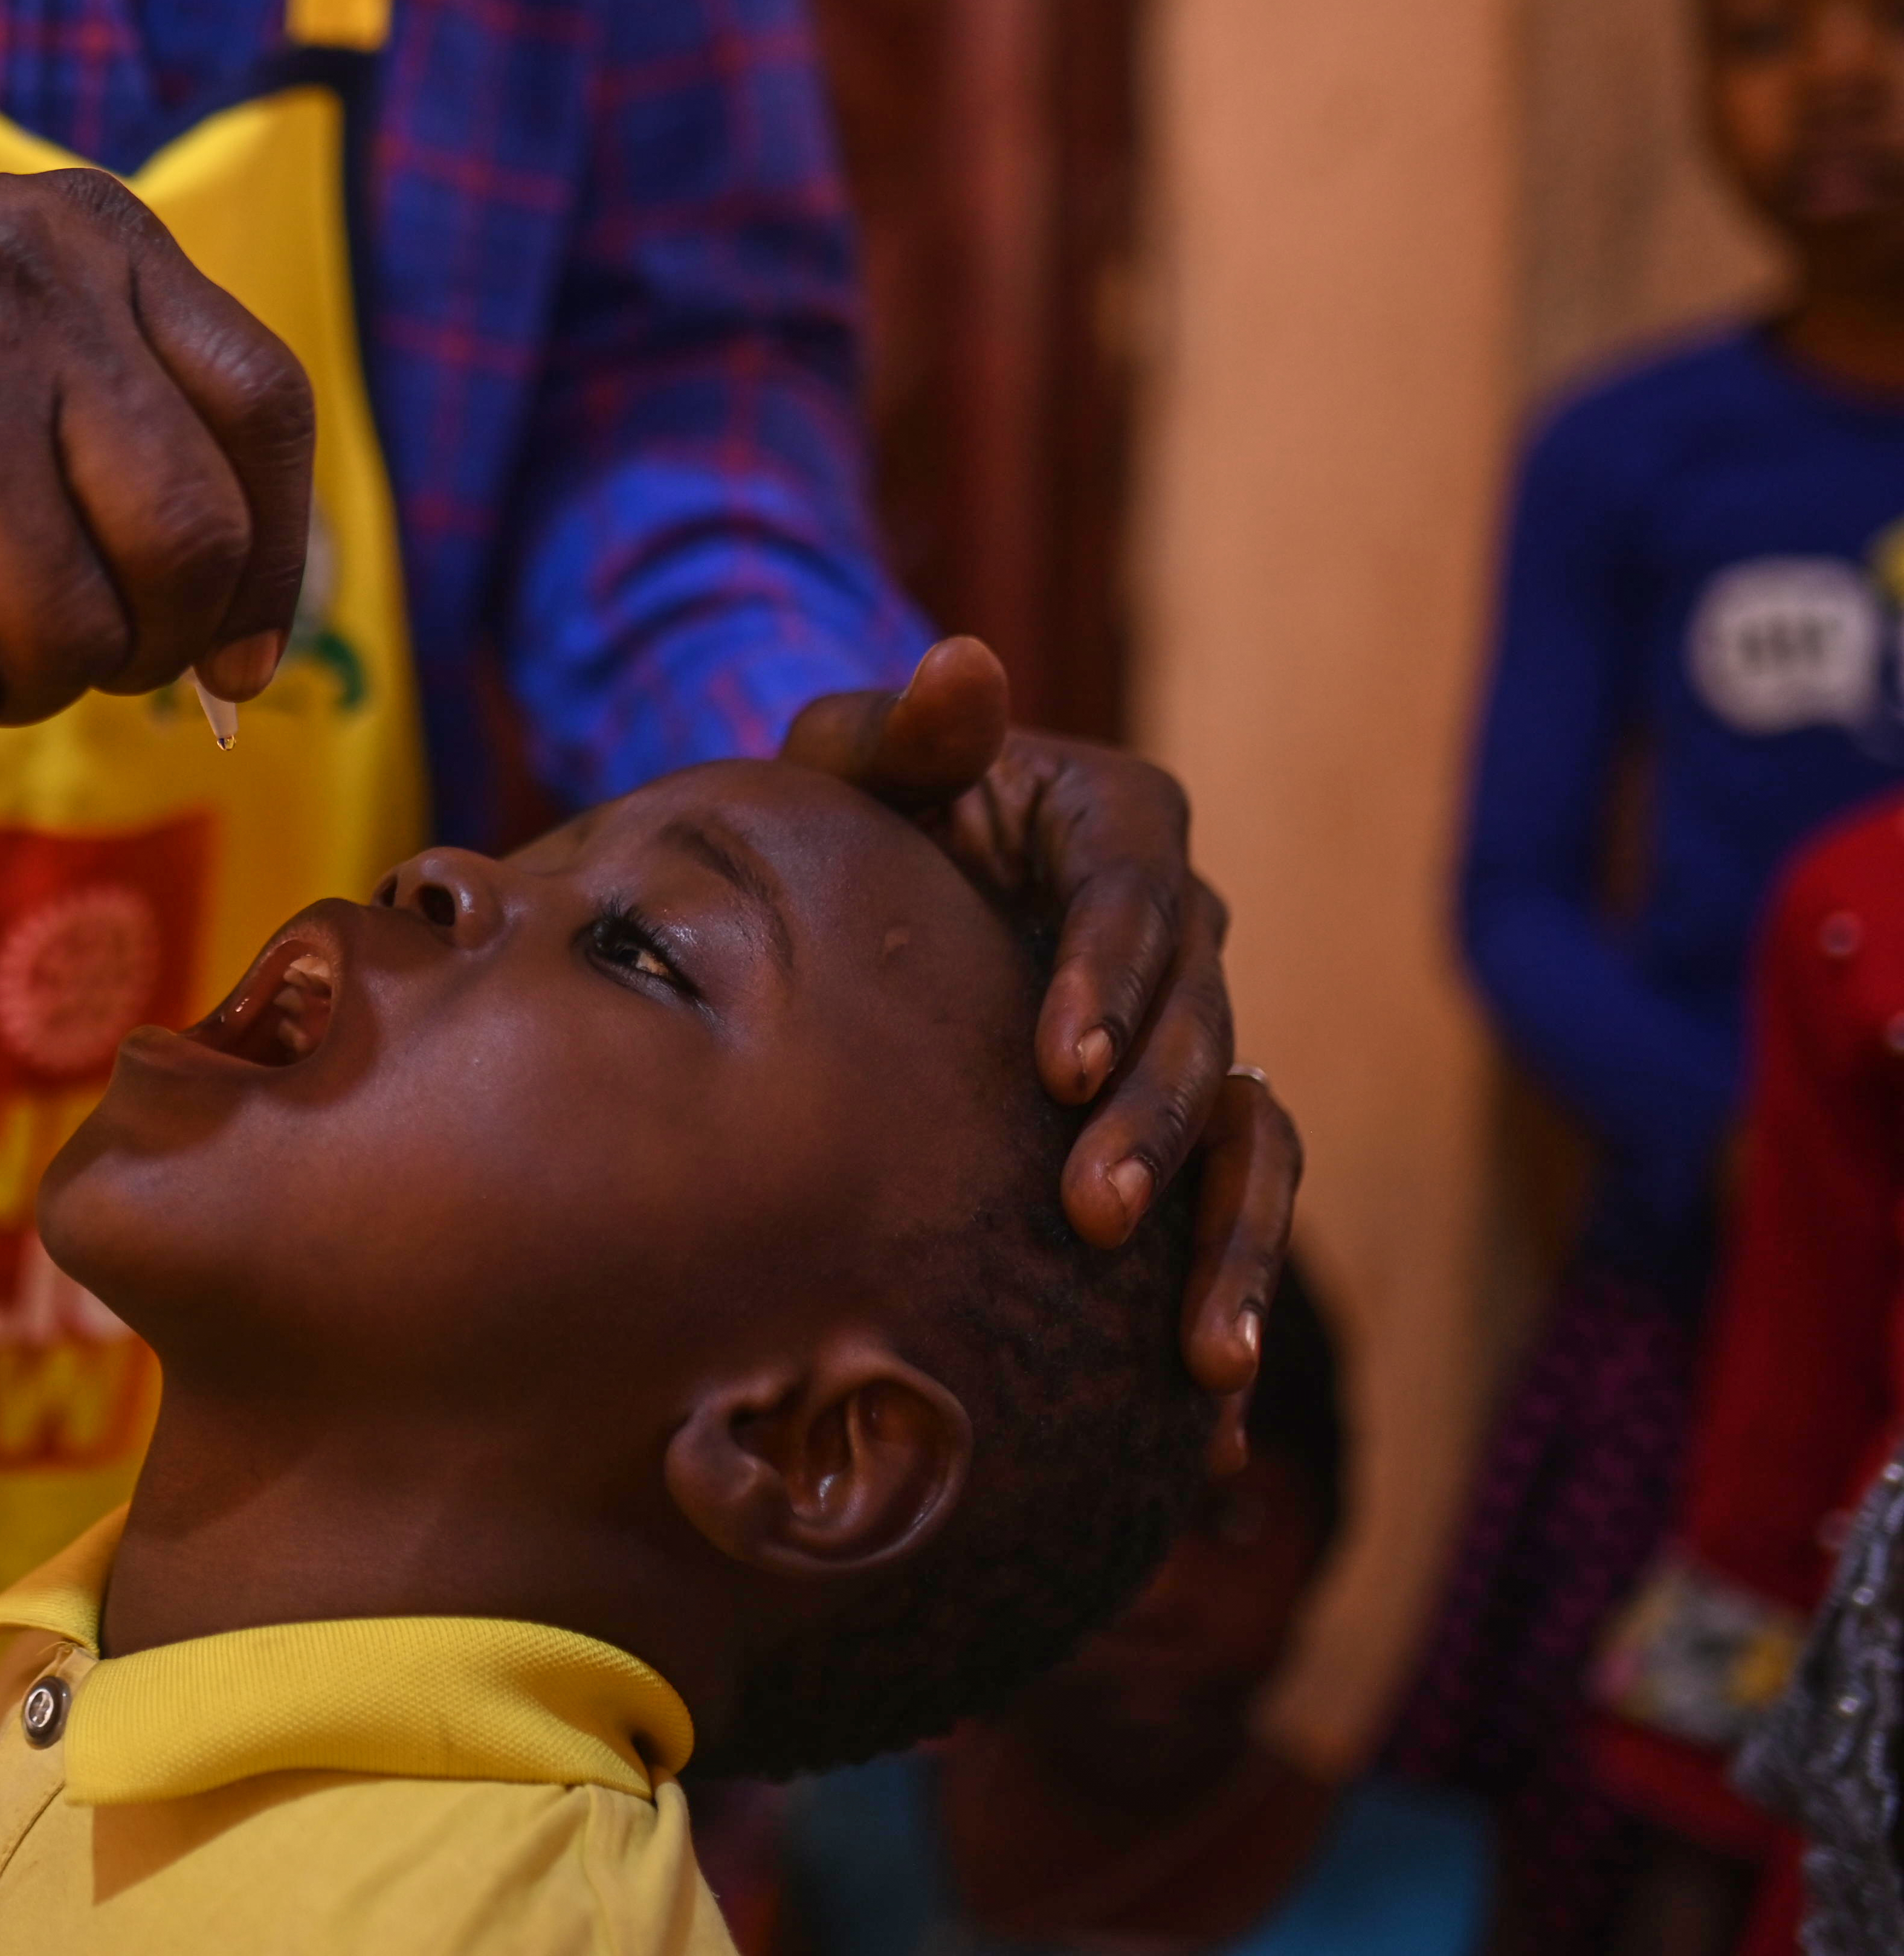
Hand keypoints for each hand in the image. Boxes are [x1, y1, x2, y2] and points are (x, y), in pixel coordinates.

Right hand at [0, 171, 312, 729]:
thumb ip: (116, 412)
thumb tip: (246, 630)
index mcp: (88, 237)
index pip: (266, 409)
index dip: (277, 556)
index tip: (247, 653)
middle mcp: (30, 297)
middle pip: (194, 542)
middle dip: (151, 644)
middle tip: (79, 656)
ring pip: (73, 636)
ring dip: (15, 680)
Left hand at [782, 637, 1301, 1468]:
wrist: (857, 894)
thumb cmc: (849, 814)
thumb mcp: (851, 758)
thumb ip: (898, 727)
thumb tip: (963, 662)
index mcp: (1119, 828)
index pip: (1134, 899)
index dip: (1104, 978)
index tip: (1053, 1063)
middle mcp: (1180, 936)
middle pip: (1196, 1033)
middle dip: (1152, 1126)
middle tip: (1093, 1213)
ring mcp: (1190, 1039)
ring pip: (1246, 1142)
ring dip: (1226, 1248)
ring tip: (1199, 1359)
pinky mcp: (1178, 1129)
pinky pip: (1227, 1219)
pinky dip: (1218, 1311)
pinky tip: (1207, 1433)